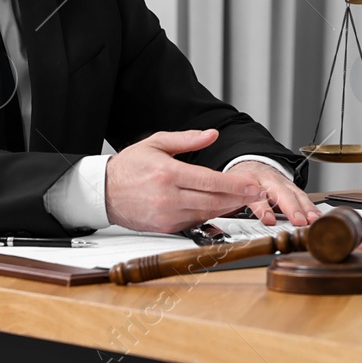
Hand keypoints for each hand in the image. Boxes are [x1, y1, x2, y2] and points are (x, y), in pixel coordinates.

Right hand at [104, 129, 266, 232]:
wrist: (103, 191)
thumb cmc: (129, 166)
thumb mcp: (157, 143)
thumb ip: (187, 139)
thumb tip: (212, 134)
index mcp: (168, 174)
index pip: (210, 181)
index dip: (236, 184)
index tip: (253, 185)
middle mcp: (168, 197)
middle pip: (213, 200)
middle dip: (239, 198)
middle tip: (258, 195)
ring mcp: (166, 215)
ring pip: (206, 214)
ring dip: (228, 208)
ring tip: (245, 201)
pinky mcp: (164, 227)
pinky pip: (194, 222)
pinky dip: (209, 215)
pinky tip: (221, 208)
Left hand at [226, 160, 318, 226]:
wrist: (250, 164)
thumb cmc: (240, 182)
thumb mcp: (230, 192)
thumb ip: (231, 206)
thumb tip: (227, 225)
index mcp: (249, 181)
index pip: (256, 196)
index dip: (263, 208)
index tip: (268, 220)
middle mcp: (268, 181)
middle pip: (281, 193)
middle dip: (291, 207)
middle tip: (298, 221)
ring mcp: (281, 182)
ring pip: (295, 193)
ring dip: (305, 208)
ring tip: (312, 220)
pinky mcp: (291, 186)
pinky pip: (302, 196)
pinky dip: (310, 207)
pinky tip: (316, 216)